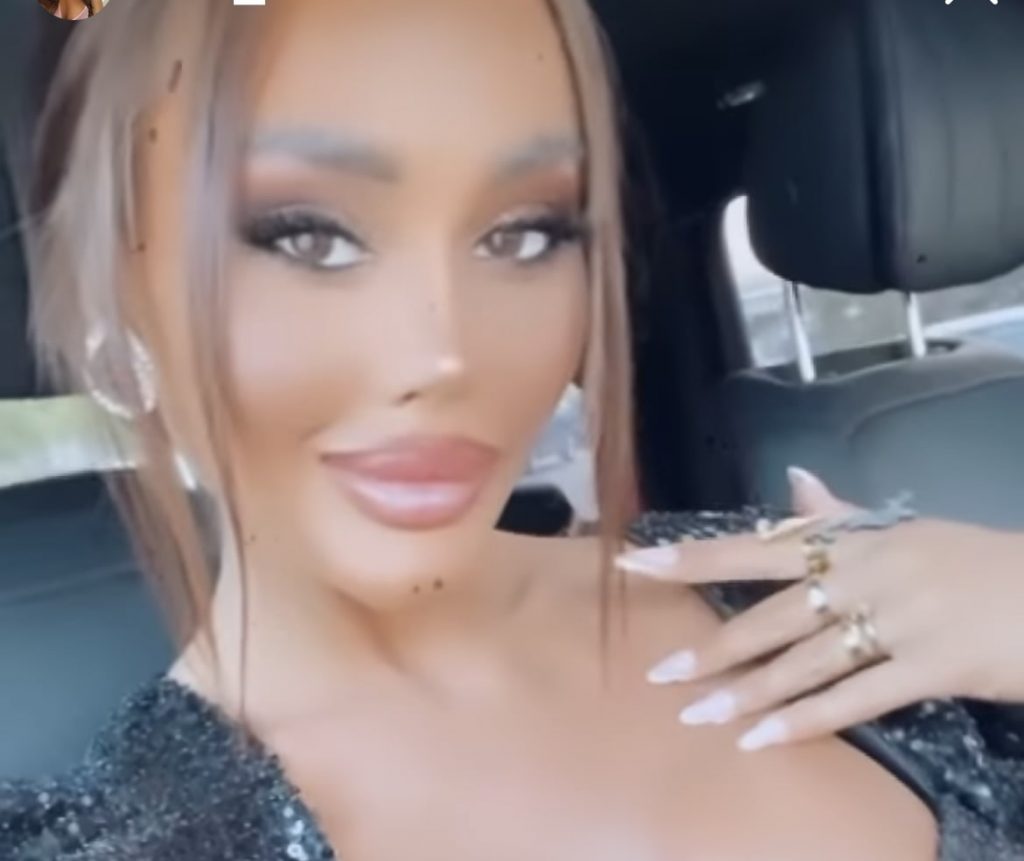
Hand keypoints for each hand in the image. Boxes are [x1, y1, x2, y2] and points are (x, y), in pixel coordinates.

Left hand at [616, 468, 1023, 750]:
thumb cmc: (972, 560)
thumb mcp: (904, 532)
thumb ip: (841, 517)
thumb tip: (793, 484)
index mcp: (855, 540)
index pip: (759, 545)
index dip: (696, 556)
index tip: (637, 562)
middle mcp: (866, 575)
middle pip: (772, 612)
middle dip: (713, 646)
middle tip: (659, 671)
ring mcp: (899, 621)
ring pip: (805, 662)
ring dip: (746, 692)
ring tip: (697, 715)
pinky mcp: (933, 667)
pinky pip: (857, 699)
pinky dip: (806, 721)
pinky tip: (762, 740)